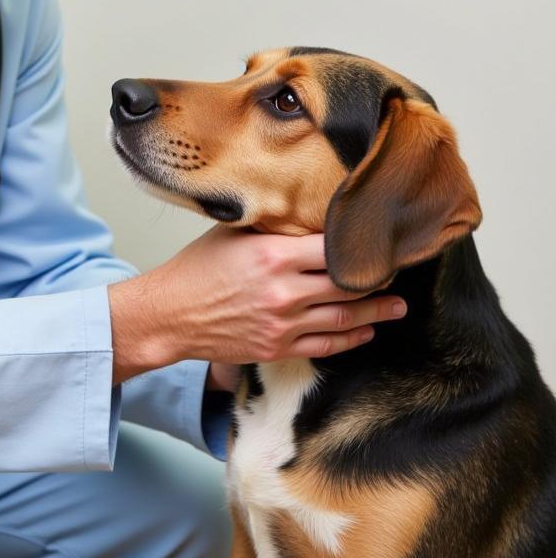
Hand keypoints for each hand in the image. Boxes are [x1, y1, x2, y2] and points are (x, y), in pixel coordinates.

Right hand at [109, 227, 406, 384]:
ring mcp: (281, 324)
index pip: (333, 249)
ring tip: (397, 307)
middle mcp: (282, 291)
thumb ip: (273, 229)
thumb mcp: (232, 234)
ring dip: (375, 313)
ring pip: (343, 319)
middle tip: (398, 275)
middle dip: (377, 281)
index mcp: (272, 255)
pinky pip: (325, 345)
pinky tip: (366, 330)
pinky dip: (350, 338)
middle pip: (346, 285)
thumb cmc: (196, 269)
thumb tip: (308, 218)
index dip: (361, 248)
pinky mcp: (277, 348)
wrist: (170, 314)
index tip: (381, 244)